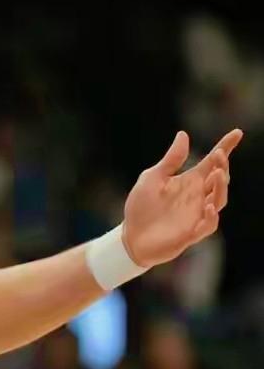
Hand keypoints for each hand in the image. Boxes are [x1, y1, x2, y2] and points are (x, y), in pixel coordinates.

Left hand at [122, 129, 242, 267]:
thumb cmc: (142, 206)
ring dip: (220, 187)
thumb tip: (183, 134)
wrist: (130, 235)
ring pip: (219, 200)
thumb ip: (170, 160)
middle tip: (219, 155)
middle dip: (222, 167)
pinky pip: (208, 224)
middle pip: (219, 179)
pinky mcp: (192, 232)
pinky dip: (211, 216)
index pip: (212, 163)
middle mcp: (198, 196)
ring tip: (216, 174)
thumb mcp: (153, 178)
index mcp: (190, 181)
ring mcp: (197, 214)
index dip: (225, 147)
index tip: (237, 132)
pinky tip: (208, 206)